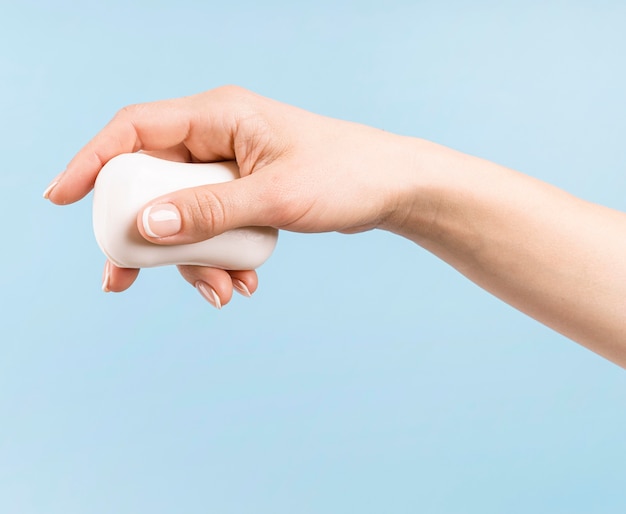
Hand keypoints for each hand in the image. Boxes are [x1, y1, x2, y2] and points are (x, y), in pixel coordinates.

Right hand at [45, 86, 418, 305]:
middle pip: (152, 182)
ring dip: (192, 258)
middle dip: (143, 235)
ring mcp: (230, 166)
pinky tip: (244, 282)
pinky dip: (220, 256)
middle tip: (124, 280)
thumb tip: (143, 225)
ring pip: (182, 213)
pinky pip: (212, 225)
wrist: (388, 188)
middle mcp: (218, 137)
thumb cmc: (344, 176)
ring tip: (224, 291)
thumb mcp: (275, 197)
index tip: (61, 197)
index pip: (135, 129)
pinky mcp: (244, 192)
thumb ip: (209, 211)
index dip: (92, 160)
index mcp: (219, 116)